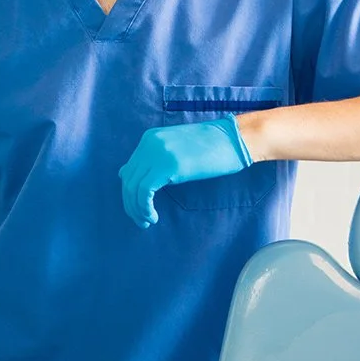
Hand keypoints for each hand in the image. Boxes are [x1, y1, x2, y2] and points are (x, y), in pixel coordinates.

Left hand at [118, 117, 253, 227]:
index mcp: (150, 139)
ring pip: (133, 187)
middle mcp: (149, 144)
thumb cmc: (210, 148)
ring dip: (137, 209)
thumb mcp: (176, 150)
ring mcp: (157, 153)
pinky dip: (144, 207)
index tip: (139, 209)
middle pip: (128, 180)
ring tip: (148, 221)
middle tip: (141, 221)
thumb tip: (127, 174)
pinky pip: (144, 191)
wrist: (233, 139)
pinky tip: (153, 216)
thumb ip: (154, 160)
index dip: (130, 194)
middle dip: (131, 205)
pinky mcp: (168, 166)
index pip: (128, 171)